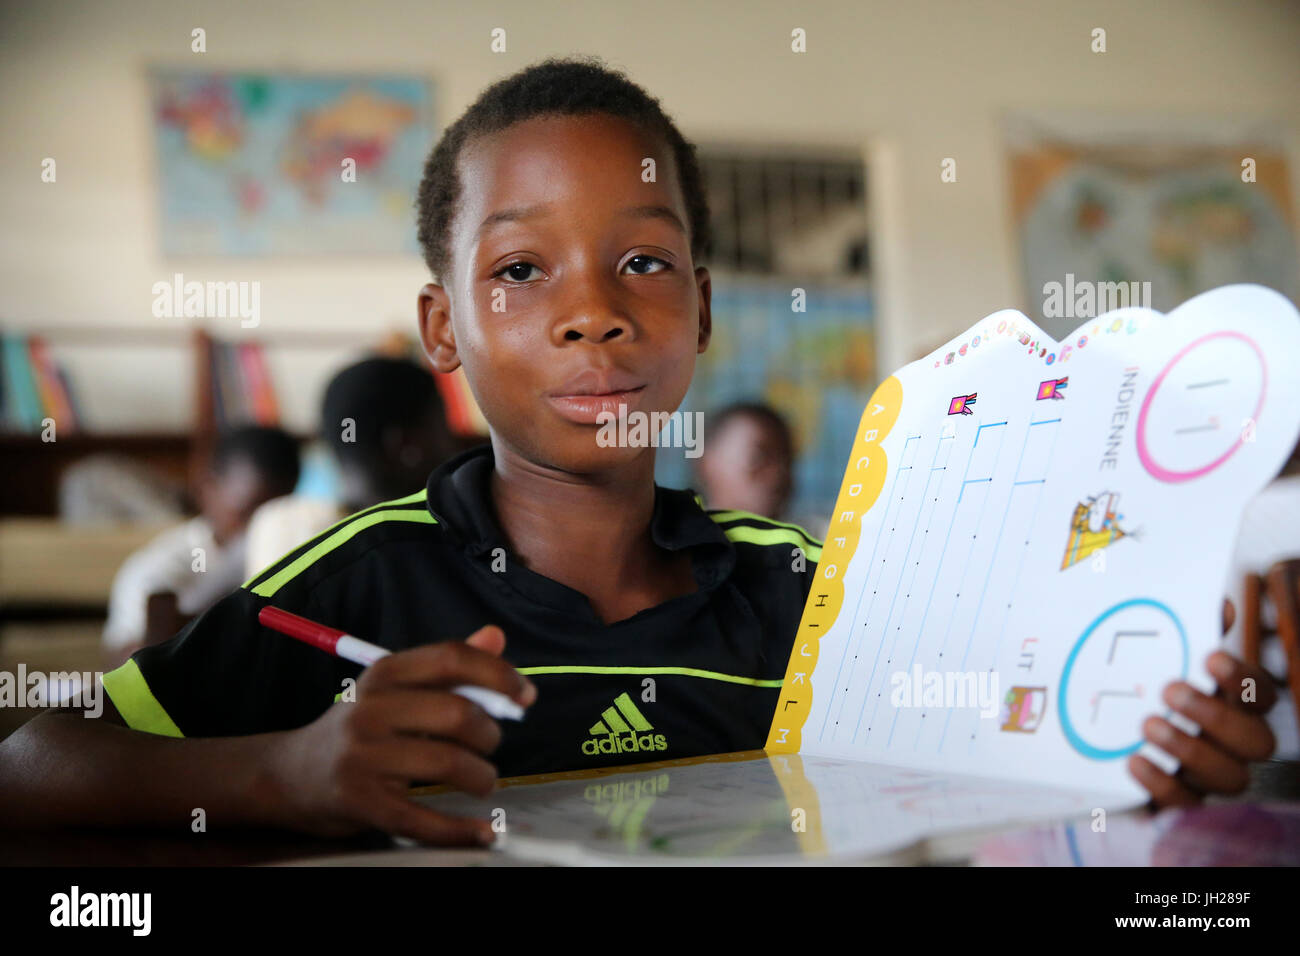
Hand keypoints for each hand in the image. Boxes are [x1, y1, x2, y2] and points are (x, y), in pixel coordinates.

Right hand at [266, 625, 535, 844]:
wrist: (289, 776)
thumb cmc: (359, 729)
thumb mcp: (394, 688)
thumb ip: (447, 666)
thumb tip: (496, 636)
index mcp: (384, 674)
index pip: (450, 659)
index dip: (498, 674)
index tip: (526, 696)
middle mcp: (370, 710)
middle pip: (455, 713)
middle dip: (489, 733)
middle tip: (491, 745)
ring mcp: (362, 757)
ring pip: (446, 763)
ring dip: (481, 776)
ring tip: (482, 781)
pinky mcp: (361, 802)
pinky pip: (421, 819)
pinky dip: (459, 829)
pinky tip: (482, 832)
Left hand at [1128, 601, 1276, 806]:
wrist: (1086, 735)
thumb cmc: (1132, 685)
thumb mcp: (1150, 651)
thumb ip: (1188, 629)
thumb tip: (1221, 607)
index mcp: (1230, 705)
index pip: (1261, 696)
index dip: (1243, 680)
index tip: (1210, 658)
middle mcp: (1229, 744)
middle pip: (1257, 742)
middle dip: (1216, 716)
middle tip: (1170, 691)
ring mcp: (1206, 776)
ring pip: (1229, 777)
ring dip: (1190, 749)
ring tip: (1149, 725)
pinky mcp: (1176, 800)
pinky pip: (1186, 805)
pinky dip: (1163, 785)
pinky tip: (1135, 761)